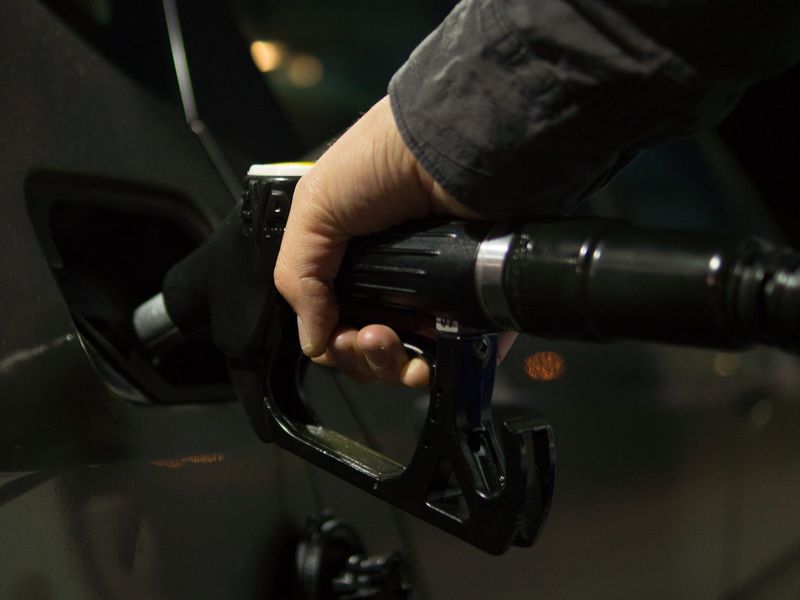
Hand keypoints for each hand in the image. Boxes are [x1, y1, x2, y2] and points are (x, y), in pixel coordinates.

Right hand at [274, 96, 479, 387]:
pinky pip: (457, 356)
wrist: (455, 147)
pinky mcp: (474, 305)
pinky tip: (426, 362)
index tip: (335, 338)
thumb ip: (299, 276)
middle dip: (360, 357)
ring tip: (389, 341)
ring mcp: (437, 295)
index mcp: (355, 262)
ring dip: (391, 367)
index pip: (337, 322)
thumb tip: (313, 342)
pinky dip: (438, 370)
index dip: (333, 342)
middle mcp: (396, 281)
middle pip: (371, 349)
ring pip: (410, 360)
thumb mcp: (316, 207)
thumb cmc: (384, 161)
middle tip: (366, 337)